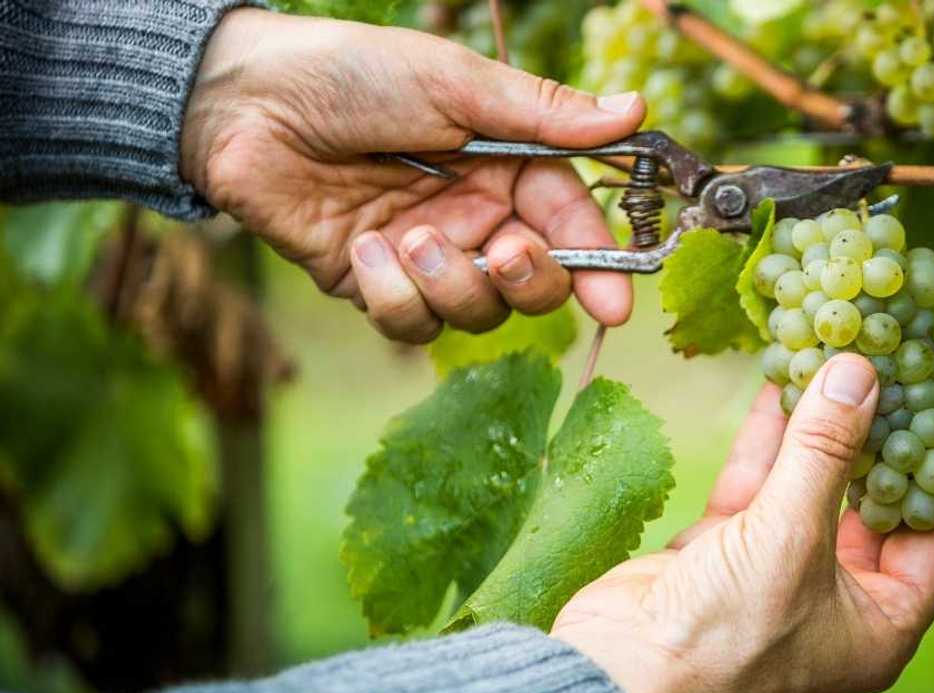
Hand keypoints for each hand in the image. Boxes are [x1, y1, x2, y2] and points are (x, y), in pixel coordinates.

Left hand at [180, 9, 645, 341]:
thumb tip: (635, 109)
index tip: (615, 306)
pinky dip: (391, 294)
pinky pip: (408, 323)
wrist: (246, 102)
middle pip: (534, 286)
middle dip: (529, 283)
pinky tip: (361, 249)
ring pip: (475, 313)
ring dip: (451, 285)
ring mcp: (426, 256)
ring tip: (407, 237)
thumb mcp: (457, 85)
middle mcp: (475, 218)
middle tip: (505, 252)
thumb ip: (545, 114)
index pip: (571, 226)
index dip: (598, 267)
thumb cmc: (354, 75)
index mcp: (507, 168)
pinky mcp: (375, 285)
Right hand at [551, 353, 933, 692]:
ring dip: (818, 426)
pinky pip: (756, 484)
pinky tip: (779, 384)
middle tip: (898, 372)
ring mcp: (775, 572)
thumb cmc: (725, 634)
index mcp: (879, 621)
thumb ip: (826, 450)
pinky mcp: (723, 551)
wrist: (620, 671)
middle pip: (871, 502)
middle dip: (879, 435)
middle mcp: (834, 599)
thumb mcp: (791, 536)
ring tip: (838, 361)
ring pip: (809, 484)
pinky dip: (766, 438)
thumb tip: (859, 373)